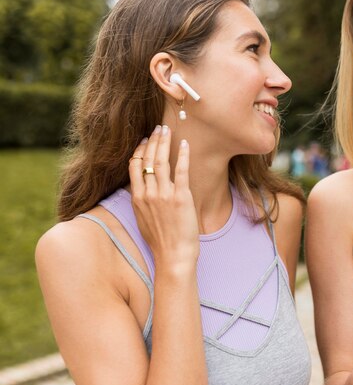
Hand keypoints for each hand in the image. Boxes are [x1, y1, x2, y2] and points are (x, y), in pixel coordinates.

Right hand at [129, 125, 198, 273]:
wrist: (173, 256)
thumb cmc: (161, 241)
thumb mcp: (143, 219)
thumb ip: (142, 202)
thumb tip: (142, 190)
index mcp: (137, 198)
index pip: (134, 166)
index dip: (140, 150)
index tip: (145, 140)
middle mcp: (148, 194)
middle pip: (147, 159)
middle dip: (152, 141)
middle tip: (158, 128)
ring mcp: (164, 195)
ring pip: (161, 161)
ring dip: (164, 142)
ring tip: (168, 130)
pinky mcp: (181, 197)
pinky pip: (181, 171)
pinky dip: (183, 155)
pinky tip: (185, 144)